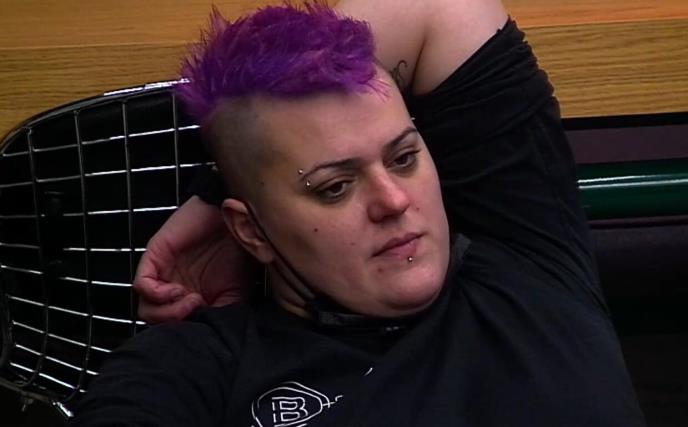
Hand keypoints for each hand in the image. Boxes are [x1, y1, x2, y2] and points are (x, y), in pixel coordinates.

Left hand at [134, 196, 258, 322]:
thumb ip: (222, 314)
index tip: (206, 320)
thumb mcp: (236, 293)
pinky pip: (142, 286)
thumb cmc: (236, 252)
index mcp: (189, 297)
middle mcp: (173, 287)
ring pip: (146, 309)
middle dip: (176, 323)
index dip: (188, 330)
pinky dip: (158, 295)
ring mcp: (162, 274)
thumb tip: (208, 330)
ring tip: (191, 300)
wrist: (234, 220)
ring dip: (168, 312)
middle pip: (157, 321)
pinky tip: (178, 290)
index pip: (174, 325)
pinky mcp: (154, 258)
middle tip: (197, 309)